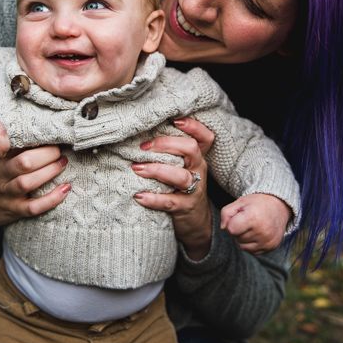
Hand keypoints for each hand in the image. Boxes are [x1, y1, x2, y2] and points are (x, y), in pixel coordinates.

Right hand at [0, 145, 69, 228]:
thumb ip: (7, 150)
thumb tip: (34, 135)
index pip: (18, 150)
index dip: (38, 145)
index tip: (52, 140)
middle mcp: (1, 178)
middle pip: (25, 163)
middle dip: (48, 155)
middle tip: (60, 151)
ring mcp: (7, 196)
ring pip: (29, 183)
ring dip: (50, 172)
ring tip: (63, 163)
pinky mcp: (13, 211)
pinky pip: (34, 207)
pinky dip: (52, 199)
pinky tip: (65, 189)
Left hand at [132, 117, 215, 260]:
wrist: (194, 221)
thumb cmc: (180, 187)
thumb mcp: (181, 166)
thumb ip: (169, 151)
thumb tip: (139, 132)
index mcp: (198, 156)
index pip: (204, 137)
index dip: (194, 126)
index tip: (175, 120)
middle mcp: (198, 169)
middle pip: (191, 149)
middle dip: (166, 144)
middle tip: (143, 146)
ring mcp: (194, 189)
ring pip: (181, 176)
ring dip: (157, 170)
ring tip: (137, 168)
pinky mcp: (185, 207)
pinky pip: (170, 201)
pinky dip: (154, 199)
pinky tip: (139, 196)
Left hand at [220, 194, 290, 253]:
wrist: (278, 206)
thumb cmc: (256, 204)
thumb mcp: (239, 202)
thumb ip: (226, 213)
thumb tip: (224, 228)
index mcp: (254, 217)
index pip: (231, 229)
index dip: (231, 223)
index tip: (238, 217)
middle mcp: (263, 231)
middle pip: (237, 238)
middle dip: (239, 230)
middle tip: (248, 220)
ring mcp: (268, 241)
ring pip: (243, 247)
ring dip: (244, 238)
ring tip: (252, 227)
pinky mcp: (271, 247)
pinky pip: (252, 251)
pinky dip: (252, 244)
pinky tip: (257, 233)